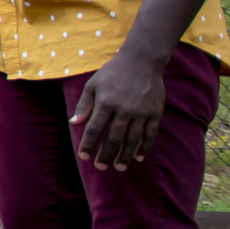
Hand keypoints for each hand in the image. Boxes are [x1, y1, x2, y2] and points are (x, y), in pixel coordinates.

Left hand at [72, 51, 169, 170]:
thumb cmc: (113, 73)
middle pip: (113, 138)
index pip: (94, 129)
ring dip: (125, 156)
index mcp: (105, 102)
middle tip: (100, 167)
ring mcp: (141, 112)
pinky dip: (145, 147)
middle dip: (105, 155)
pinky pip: (150, 134)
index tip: (84, 156)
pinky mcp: (155, 112)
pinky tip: (139, 157)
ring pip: (132, 140)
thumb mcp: (93, 84)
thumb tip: (74, 123)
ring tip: (119, 167)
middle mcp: (124, 109)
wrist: (142, 61)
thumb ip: (84, 104)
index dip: (88, 144)